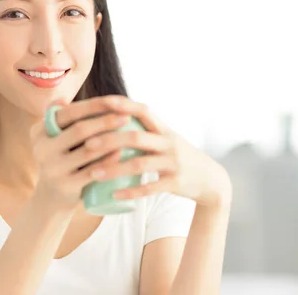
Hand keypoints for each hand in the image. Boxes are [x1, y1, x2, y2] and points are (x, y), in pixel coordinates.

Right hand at [29, 96, 136, 210]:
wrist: (51, 197)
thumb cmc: (61, 158)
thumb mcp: (54, 138)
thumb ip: (60, 118)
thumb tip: (63, 98)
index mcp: (39, 132)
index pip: (69, 112)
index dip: (93, 105)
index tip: (116, 100)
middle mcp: (42, 149)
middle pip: (79, 130)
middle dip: (105, 121)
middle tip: (127, 116)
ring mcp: (53, 169)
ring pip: (88, 151)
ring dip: (111, 140)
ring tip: (130, 133)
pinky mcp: (65, 186)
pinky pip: (91, 172)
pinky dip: (107, 162)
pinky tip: (121, 154)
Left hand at [82, 99, 232, 208]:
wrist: (211, 180)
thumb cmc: (179, 157)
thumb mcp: (166, 139)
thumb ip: (145, 130)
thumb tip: (112, 118)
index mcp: (164, 129)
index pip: (143, 111)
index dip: (123, 105)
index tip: (101, 103)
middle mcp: (169, 143)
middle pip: (136, 137)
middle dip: (110, 140)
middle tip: (87, 145)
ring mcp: (173, 163)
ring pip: (140, 163)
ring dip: (115, 169)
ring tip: (93, 174)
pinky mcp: (176, 183)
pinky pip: (151, 187)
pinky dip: (132, 192)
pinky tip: (115, 195)